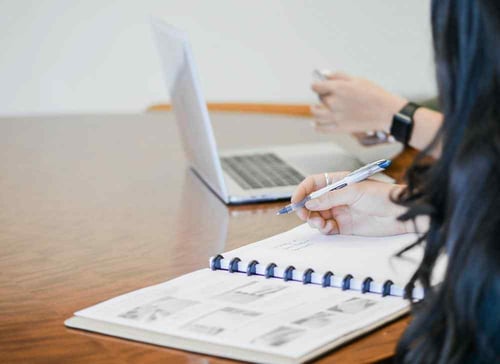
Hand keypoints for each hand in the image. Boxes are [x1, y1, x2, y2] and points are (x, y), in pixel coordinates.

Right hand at [292, 172, 409, 235]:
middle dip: (305, 208)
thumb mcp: (354, 192)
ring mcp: (340, 211)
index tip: (295, 201)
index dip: (302, 191)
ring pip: (317, 216)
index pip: (313, 183)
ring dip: (313, 220)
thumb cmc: (383, 196)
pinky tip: (327, 228)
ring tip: (319, 222)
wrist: (401, 214)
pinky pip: (326, 228)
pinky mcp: (344, 226)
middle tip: (304, 215)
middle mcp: (337, 196)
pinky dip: (323, 229)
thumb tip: (310, 203)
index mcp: (338, 182)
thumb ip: (330, 198)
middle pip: (312, 201)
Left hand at [310, 72, 407, 133]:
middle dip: (322, 96)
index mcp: (338, 88)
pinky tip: (316, 124)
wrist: (386, 112)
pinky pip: (322, 128)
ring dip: (316, 111)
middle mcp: (334, 102)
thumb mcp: (357, 80)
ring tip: (318, 109)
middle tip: (329, 96)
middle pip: (319, 99)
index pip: (316, 86)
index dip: (317, 85)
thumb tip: (324, 74)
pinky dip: (317, 126)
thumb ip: (339, 76)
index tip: (318, 86)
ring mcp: (336, 116)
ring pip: (316, 114)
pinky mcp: (340, 128)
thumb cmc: (374, 94)